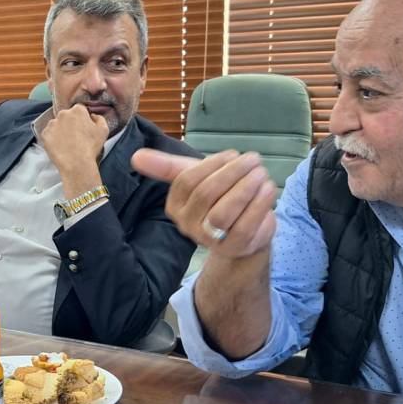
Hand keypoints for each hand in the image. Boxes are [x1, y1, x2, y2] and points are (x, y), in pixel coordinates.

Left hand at [41, 104, 108, 194]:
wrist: (76, 164)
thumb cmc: (91, 147)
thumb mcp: (103, 131)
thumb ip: (100, 119)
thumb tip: (93, 115)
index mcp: (78, 110)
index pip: (80, 109)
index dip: (82, 118)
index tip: (84, 127)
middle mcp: (63, 114)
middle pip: (67, 116)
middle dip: (70, 123)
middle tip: (75, 136)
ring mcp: (52, 123)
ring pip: (56, 124)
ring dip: (61, 130)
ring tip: (67, 143)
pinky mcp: (44, 134)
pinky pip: (49, 134)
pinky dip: (53, 139)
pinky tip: (60, 146)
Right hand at [131, 148, 277, 259]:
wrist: (245, 233)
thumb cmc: (218, 198)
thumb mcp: (195, 178)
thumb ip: (167, 166)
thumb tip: (135, 156)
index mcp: (175, 206)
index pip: (187, 180)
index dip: (212, 164)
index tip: (232, 155)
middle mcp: (187, 225)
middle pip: (206, 194)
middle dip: (232, 172)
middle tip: (252, 160)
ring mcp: (210, 240)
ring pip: (223, 212)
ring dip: (246, 187)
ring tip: (261, 173)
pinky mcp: (234, 248)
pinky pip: (244, 226)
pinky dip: (258, 204)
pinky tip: (267, 189)